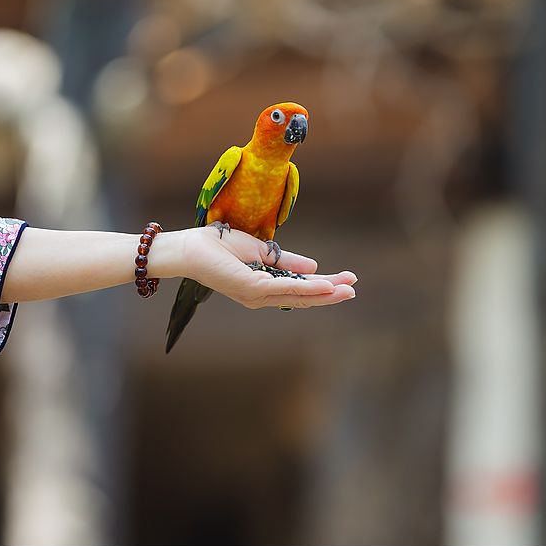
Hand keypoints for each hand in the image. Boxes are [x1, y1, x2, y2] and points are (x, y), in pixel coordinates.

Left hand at [179, 226, 355, 308]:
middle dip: (331, 294)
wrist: (191, 248)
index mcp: (264, 287)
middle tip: (354, 289)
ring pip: (299, 296)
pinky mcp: (251, 288)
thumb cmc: (220, 247)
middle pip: (304, 298)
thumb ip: (287, 261)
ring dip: (326, 293)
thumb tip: (313, 268)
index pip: (300, 290)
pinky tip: (325, 285)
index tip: (347, 280)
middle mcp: (262, 296)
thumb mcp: (262, 252)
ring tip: (347, 289)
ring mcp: (257, 294)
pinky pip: (285, 288)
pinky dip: (307, 288)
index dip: (325, 286)